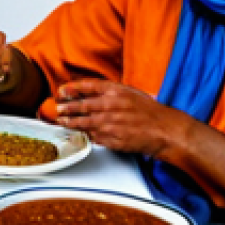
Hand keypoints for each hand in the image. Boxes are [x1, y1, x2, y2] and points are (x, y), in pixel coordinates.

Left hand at [54, 79, 186, 154]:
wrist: (166, 130)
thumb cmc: (150, 112)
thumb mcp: (130, 93)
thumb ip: (110, 92)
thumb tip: (87, 93)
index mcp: (117, 92)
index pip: (88, 86)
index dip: (72, 88)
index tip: (62, 90)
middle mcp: (112, 106)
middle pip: (82, 105)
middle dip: (67, 107)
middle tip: (58, 108)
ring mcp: (111, 123)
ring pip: (84, 122)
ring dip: (71, 122)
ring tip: (62, 121)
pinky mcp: (113, 138)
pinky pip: (94, 136)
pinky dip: (87, 134)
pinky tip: (81, 132)